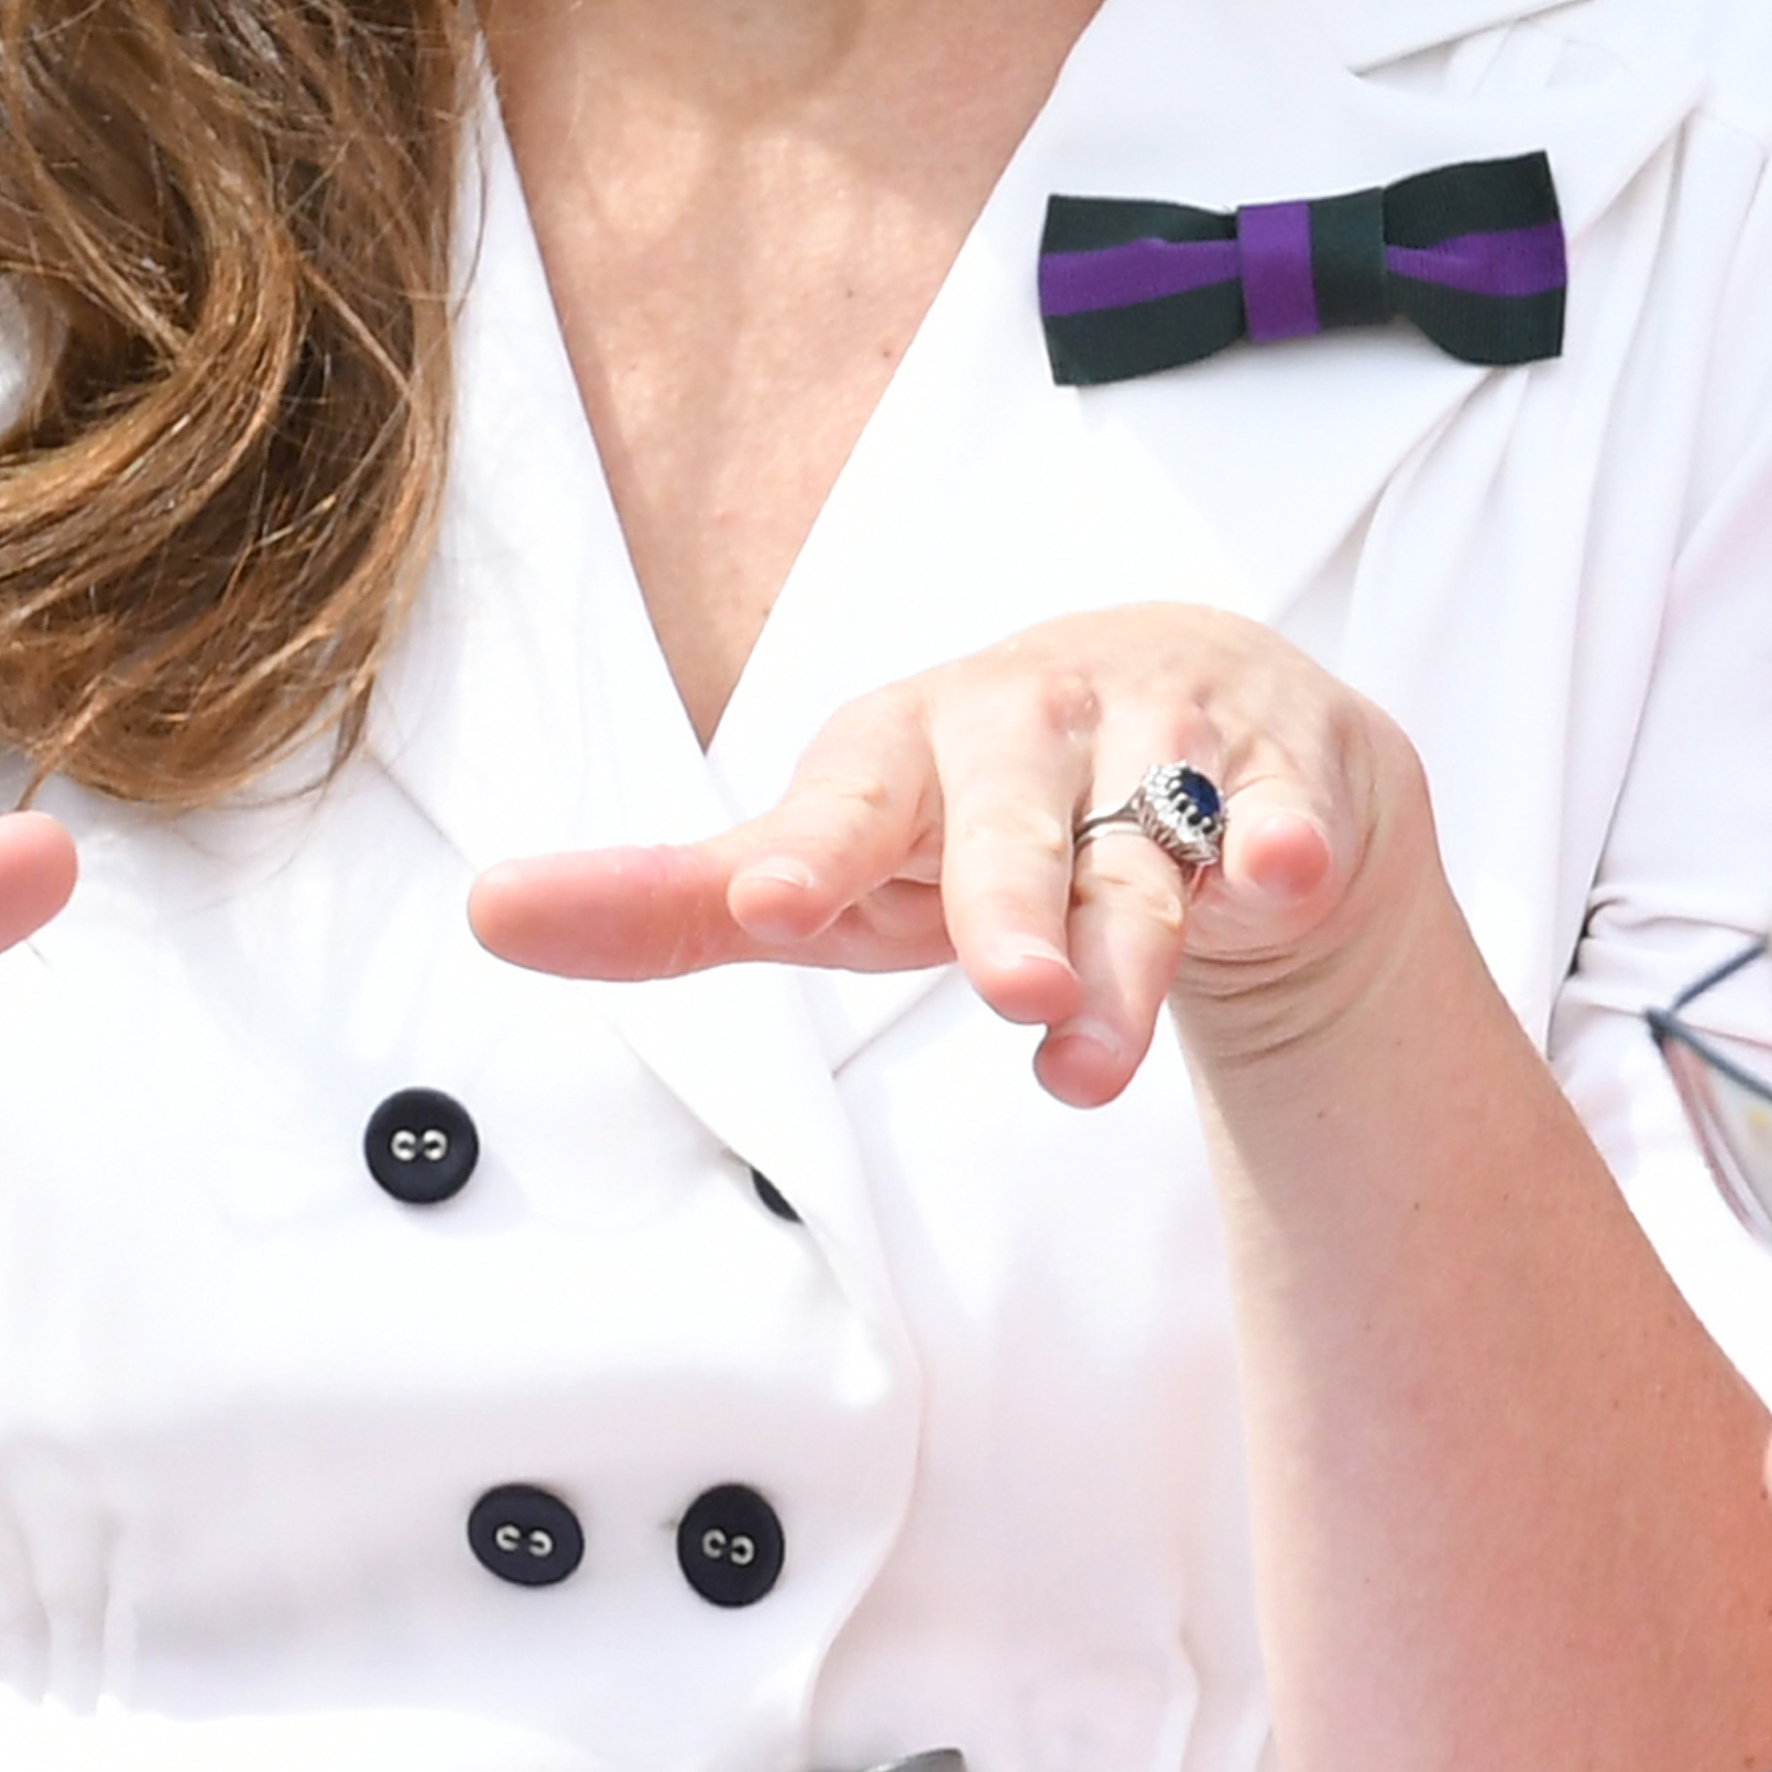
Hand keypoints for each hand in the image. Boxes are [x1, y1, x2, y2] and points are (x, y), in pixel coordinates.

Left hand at [465, 604, 1439, 1107]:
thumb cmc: (980, 817)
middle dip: (1005, 904)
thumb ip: (681, 904)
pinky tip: (1282, 874)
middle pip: (1012, 822)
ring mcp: (1166, 735)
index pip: (849, 792)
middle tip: (1006, 991)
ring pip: (1145, 852)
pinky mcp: (1286, 769)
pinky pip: (1286, 814)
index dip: (815, 846)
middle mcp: (1031, 723)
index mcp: (905, 742)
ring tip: (1089, 1049)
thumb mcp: (843, 865)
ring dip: (1128, 948)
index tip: (772, 902)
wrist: (1213, 742)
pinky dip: (1284, 841)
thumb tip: (485, 913)